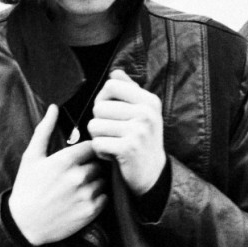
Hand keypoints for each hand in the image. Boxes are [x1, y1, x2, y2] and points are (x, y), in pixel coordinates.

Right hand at [9, 104, 107, 246]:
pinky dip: (99, 196)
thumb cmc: (26, 187)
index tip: (82, 155)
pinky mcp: (90, 212)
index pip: (93, 145)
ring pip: (104, 180)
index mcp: (65, 160)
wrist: (24, 224)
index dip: (89, 149)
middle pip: (100, 162)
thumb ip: (44, 130)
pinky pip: (106, 197)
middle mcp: (78, 177)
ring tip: (81, 186)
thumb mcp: (31, 156)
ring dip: (97, 181)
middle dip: (93, 165)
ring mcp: (86, 195)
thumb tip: (54, 107)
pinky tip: (84, 198)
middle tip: (81, 171)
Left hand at [88, 70, 165, 195]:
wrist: (153, 173)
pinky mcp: (128, 149)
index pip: (111, 85)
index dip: (103, 98)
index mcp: (149, 100)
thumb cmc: (142, 139)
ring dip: (99, 138)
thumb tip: (115, 72)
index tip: (110, 112)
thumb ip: (128, 91)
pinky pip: (97, 144)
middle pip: (99, 107)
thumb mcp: (142, 112)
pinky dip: (101, 152)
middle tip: (114, 134)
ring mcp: (138, 131)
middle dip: (100, 122)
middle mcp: (146, 113)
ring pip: (94, 125)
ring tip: (114, 144)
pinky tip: (114, 155)